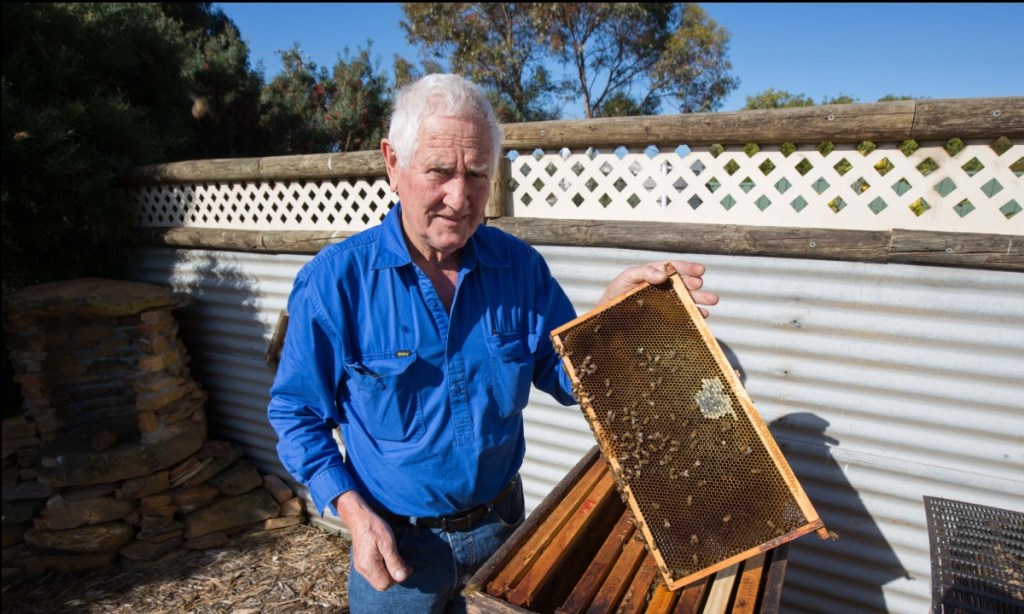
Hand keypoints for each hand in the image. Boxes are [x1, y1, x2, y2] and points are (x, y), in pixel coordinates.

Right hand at [335, 490, 410, 590]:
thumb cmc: (373, 527)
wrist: (358, 517)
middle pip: (380, 584)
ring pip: (377, 578)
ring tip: (396, 559)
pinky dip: (383, 568)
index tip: (406, 566)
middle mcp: (362, 569)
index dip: (397, 578)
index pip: (384, 584)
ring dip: (389, 572)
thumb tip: (402, 577)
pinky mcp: (361, 561)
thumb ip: (394, 562)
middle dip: (394, 576)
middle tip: (403, 563)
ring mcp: (360, 566)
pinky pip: (374, 572)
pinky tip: (388, 557)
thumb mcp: (388, 543)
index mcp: (368, 566)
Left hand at [597, 260, 718, 316]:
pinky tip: (702, 314)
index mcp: (657, 274)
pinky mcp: (667, 317)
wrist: (608, 315)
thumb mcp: (628, 277)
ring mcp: (667, 302)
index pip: (675, 268)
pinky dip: (694, 314)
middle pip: (684, 283)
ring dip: (701, 299)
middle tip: (699, 285)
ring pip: (688, 298)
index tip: (700, 270)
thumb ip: (644, 272)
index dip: (688, 268)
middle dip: (695, 284)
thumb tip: (664, 273)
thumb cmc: (617, 293)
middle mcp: (665, 287)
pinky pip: (683, 314)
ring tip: (712, 300)